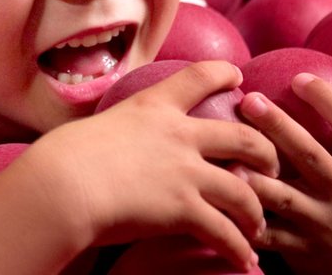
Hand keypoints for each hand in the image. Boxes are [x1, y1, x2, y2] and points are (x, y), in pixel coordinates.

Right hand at [27, 61, 278, 271]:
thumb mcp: (95, 127)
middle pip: (244, 137)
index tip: (238, 77)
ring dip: (257, 212)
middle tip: (271, 168)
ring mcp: (186, 173)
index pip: (197, 77)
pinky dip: (239, 249)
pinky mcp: (185, 209)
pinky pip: (226, 233)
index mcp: (152, 107)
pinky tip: (245, 261)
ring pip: (245, 191)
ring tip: (258, 226)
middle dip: (266, 153)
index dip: (223, 74)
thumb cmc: (61, 157)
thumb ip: (117, 132)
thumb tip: (106, 142)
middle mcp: (179, 135)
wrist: (61, 186)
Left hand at [238, 74, 331, 274]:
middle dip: (278, 126)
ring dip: (253, 175)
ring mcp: (322, 223)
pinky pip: (268, 233)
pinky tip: (217, 201)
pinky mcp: (302, 249)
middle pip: (309, 154)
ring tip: (224, 153)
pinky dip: (244, 219)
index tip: (301, 78)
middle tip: (250, 100)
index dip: (328, 99)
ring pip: (282, 196)